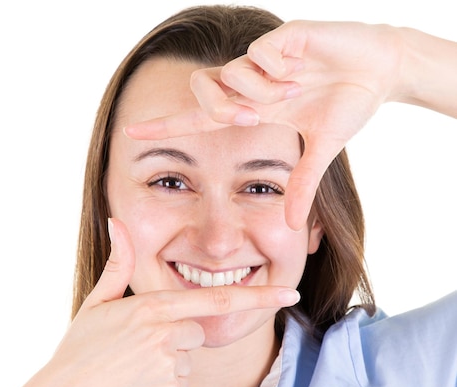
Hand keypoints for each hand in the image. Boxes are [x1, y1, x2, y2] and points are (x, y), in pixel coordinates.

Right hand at [2, 218, 299, 386]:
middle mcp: (166, 333)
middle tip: (139, 346)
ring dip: (170, 363)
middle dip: (178, 337)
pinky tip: (137, 384)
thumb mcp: (97, 303)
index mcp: (153, 307)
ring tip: (133, 366)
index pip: (218, 298)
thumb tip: (116, 221)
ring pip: (189, 358)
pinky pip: (181, 384)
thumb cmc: (79, 349)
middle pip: (198, 330)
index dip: (259, 296)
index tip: (290, 293)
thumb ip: (117, 263)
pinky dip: (164, 385)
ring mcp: (170, 364)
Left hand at [125, 21, 404, 229]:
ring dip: (261, 91)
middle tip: (256, 115)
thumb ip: (301, 183)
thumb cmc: (348, 104)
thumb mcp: (320, 149)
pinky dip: (279, 68)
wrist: (382, 69)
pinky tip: (301, 67)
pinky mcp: (282, 36)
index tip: (129, 133)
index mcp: (252, 107)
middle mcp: (250, 82)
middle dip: (222, 107)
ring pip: (231, 73)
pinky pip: (260, 54)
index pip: (198, 117)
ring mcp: (263, 58)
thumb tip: (289, 225)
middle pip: (202, 90)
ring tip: (293, 89)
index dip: (165, 126)